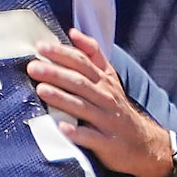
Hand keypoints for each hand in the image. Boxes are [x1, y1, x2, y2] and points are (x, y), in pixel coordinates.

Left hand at [30, 31, 174, 176]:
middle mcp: (106, 98)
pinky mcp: (107, 143)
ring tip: (41, 90)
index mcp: (104, 81)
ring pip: (83, 107)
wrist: (143, 143)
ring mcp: (107, 121)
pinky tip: (62, 128)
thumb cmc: (116, 107)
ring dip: (62, 99)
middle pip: (80, 83)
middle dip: (56, 74)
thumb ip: (93, 54)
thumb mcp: (110, 78)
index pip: (82, 62)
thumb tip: (73, 32)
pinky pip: (91, 138)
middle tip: (33, 68)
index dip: (62, 53)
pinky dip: (77, 133)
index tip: (40, 47)